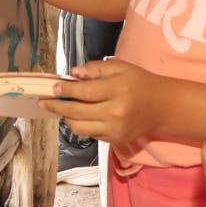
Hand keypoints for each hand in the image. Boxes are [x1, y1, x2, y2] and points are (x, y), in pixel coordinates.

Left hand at [44, 58, 163, 144]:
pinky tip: (79, 116)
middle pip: (77, 112)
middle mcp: (115, 112)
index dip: (65, 90)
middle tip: (44, 101)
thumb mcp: (120, 67)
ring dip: (66, 118)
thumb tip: (73, 74)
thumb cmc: (139, 82)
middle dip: (57, 106)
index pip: (84, 91)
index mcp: (117, 90)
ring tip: (61, 109)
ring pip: (79, 128)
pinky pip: (90, 134)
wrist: (162, 106)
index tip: (53, 88)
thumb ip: (95, 68)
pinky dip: (81, 125)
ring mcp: (115, 129)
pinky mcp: (115, 140)